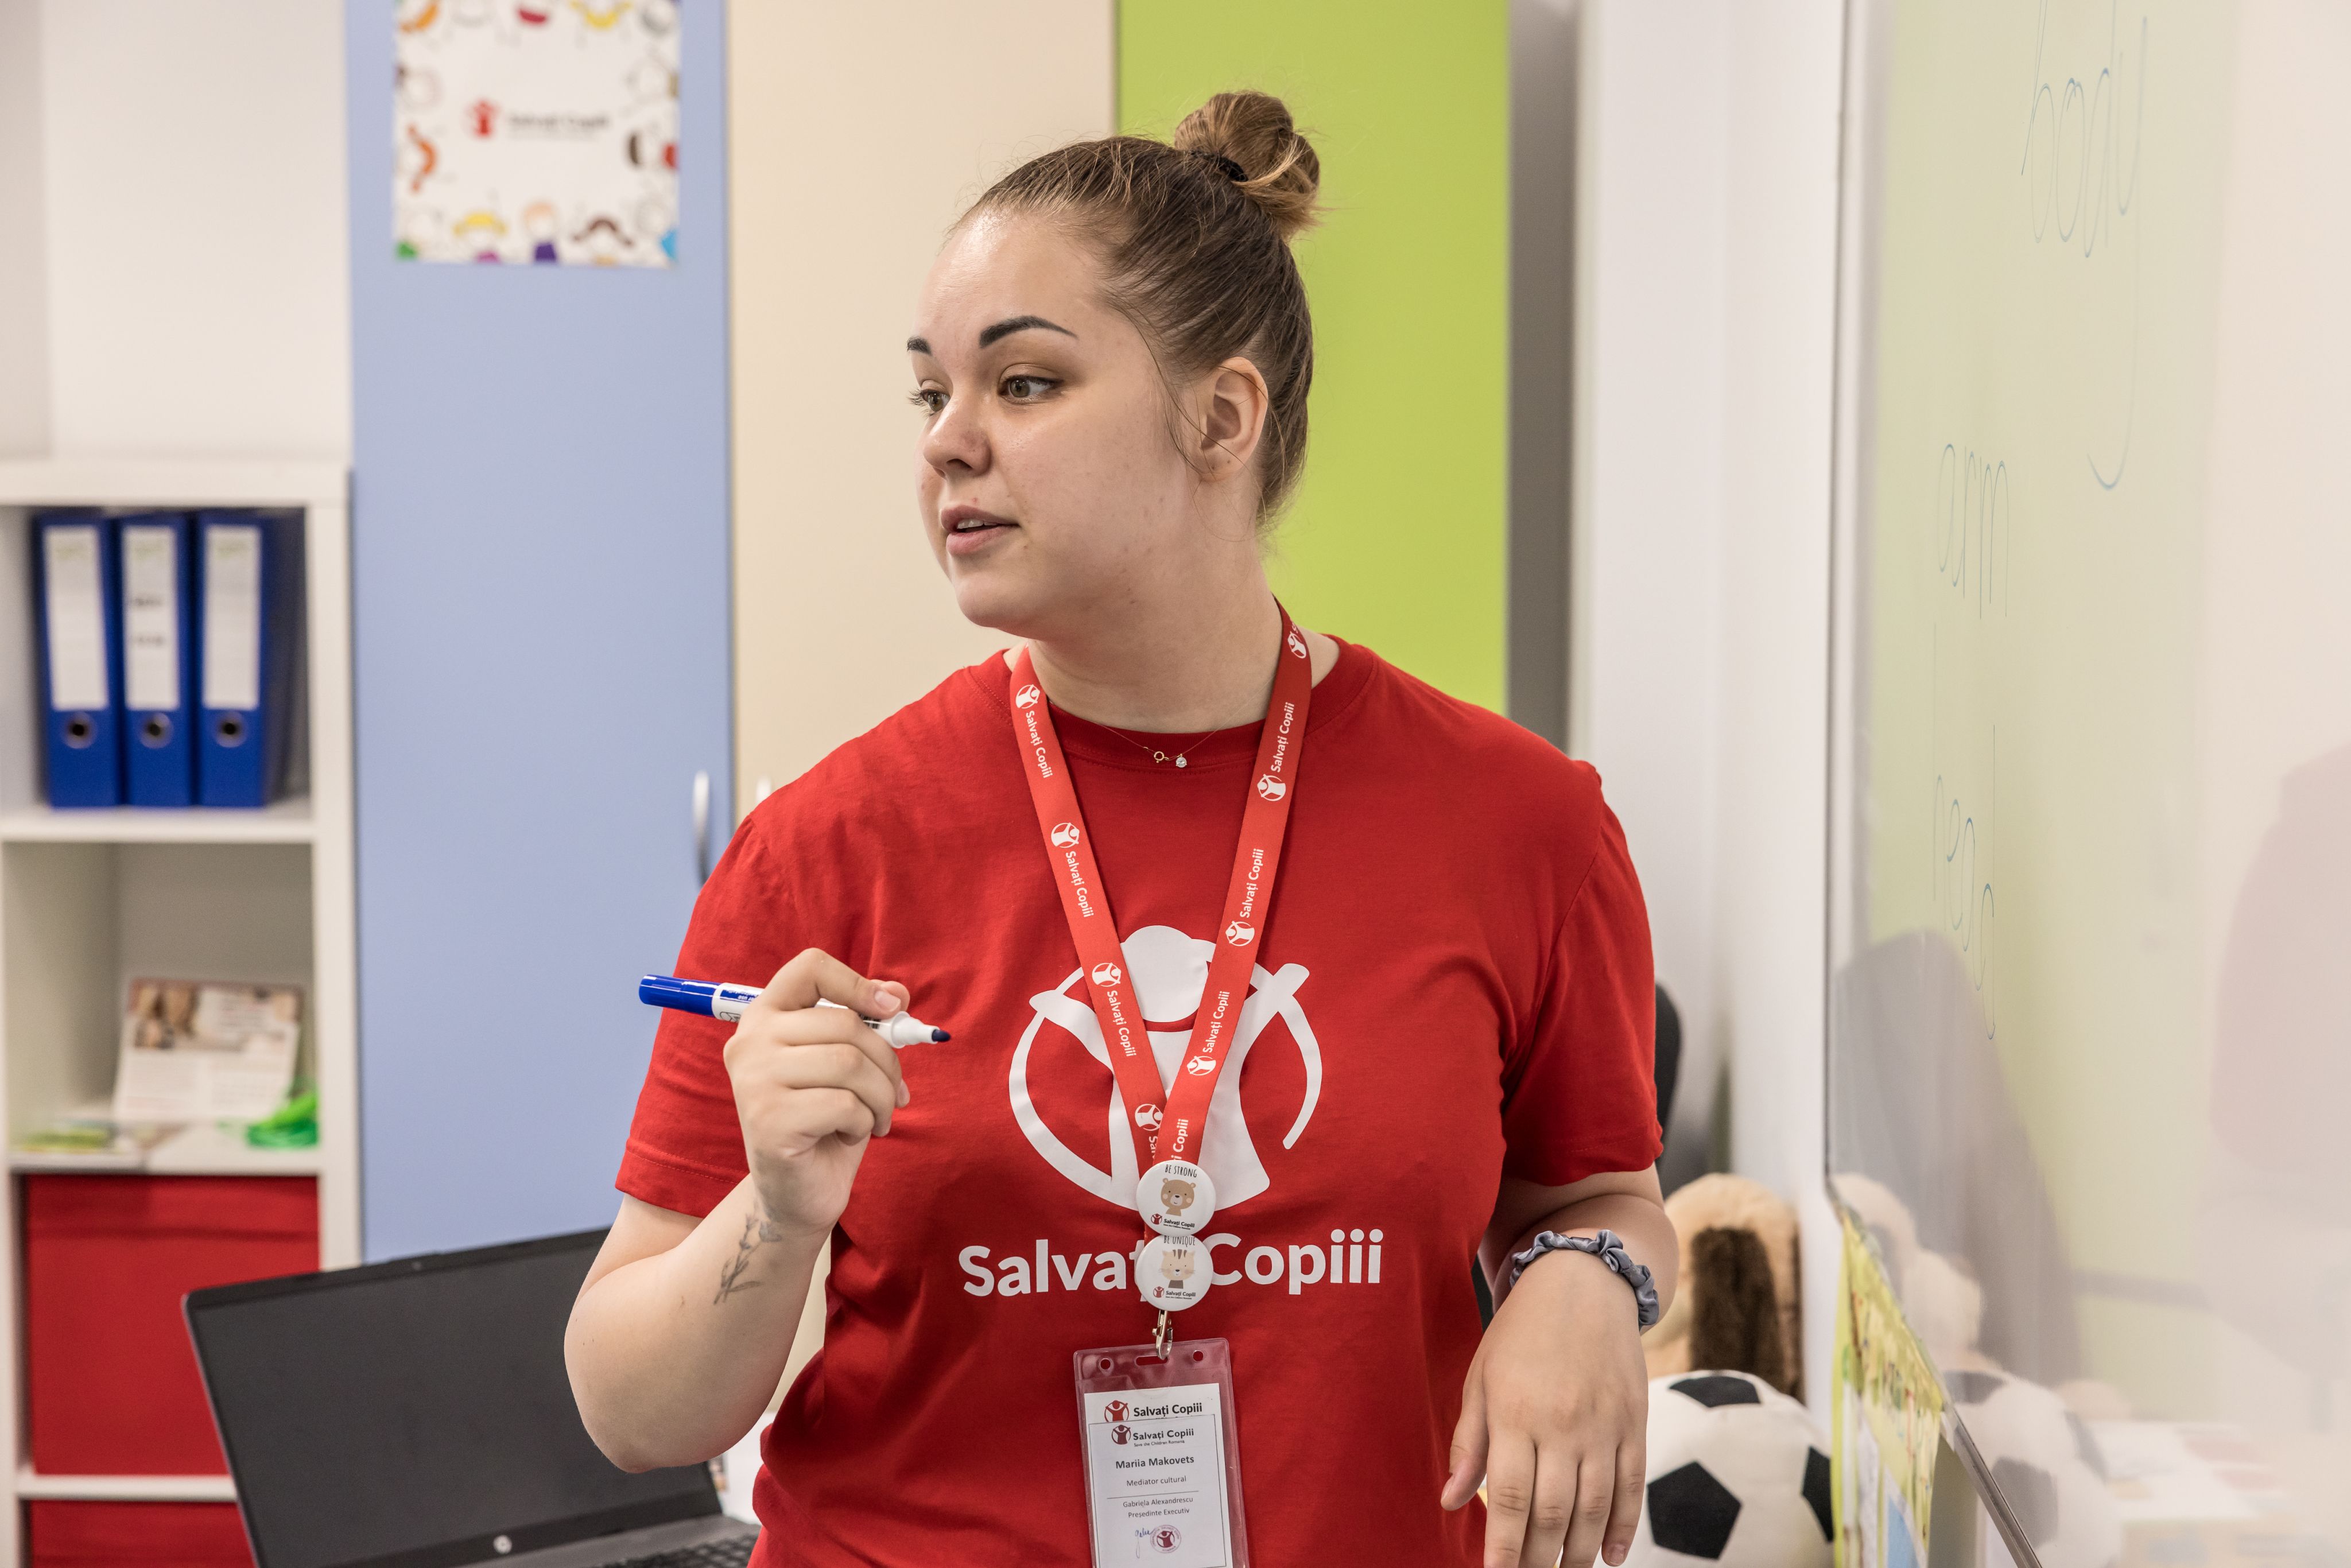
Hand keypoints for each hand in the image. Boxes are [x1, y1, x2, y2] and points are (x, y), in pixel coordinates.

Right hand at [723, 948, 909, 1239]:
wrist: (798, 1192)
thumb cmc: (826, 1119)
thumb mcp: (850, 1063)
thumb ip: (867, 1023)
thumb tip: (898, 994)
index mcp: (765, 1016)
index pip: (810, 968)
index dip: (858, 983)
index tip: (891, 1010)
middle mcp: (750, 1042)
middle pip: (845, 1023)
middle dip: (887, 1062)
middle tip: (894, 1094)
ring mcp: (753, 1081)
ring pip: (850, 1063)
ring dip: (880, 1096)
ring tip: (874, 1117)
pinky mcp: (767, 1121)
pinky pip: (845, 1105)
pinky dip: (864, 1122)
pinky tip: (848, 1135)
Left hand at [1443, 1248, 1649, 1567]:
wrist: (1582, 1284)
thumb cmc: (1519, 1334)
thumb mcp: (1480, 1379)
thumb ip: (1469, 1443)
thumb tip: (1450, 1501)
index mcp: (1517, 1414)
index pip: (1510, 1499)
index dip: (1504, 1548)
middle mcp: (1563, 1425)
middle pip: (1554, 1512)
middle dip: (1540, 1560)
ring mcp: (1604, 1426)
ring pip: (1595, 1507)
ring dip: (1580, 1553)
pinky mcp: (1634, 1423)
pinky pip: (1633, 1486)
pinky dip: (1623, 1526)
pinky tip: (1610, 1556)